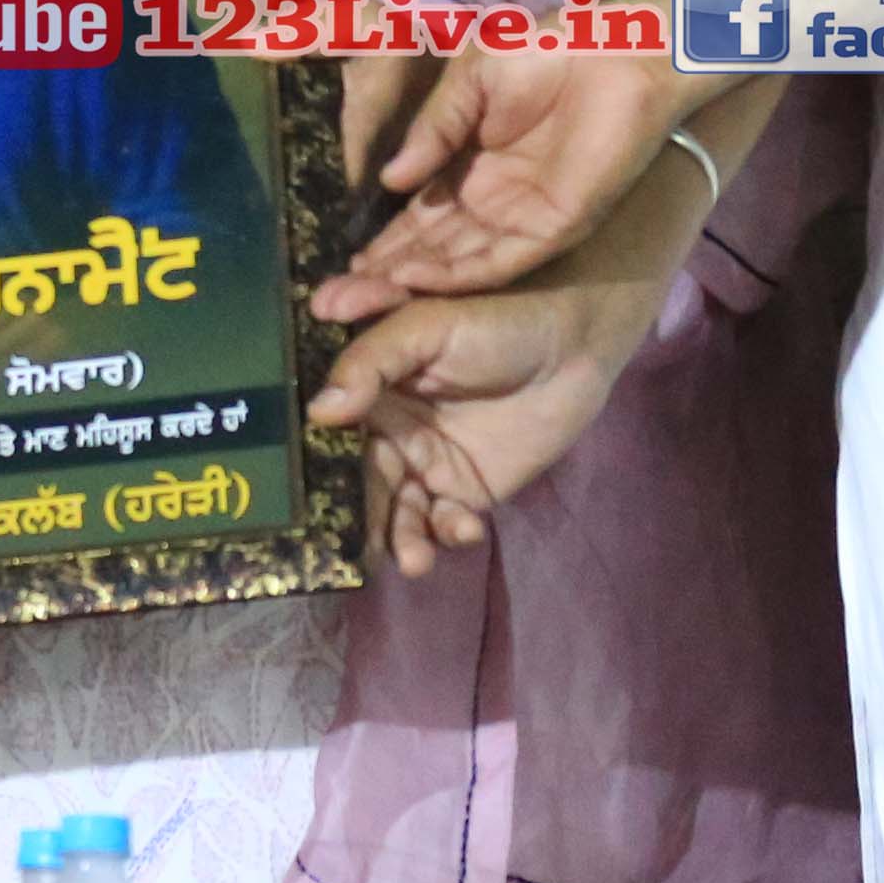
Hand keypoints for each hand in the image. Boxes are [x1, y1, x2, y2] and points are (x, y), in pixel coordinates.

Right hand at [310, 279, 658, 576]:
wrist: (573, 345)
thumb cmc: (494, 322)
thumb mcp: (425, 327)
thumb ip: (371, 362)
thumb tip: (319, 412)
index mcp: (367, 387)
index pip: (329, 433)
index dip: (317, 465)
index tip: (310, 498)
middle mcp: (388, 430)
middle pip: (360, 482)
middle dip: (360, 517)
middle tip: (359, 548)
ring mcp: (426, 462)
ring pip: (397, 510)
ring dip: (400, 538)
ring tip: (415, 560)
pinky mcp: (465, 489)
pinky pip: (443, 521)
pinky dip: (448, 532)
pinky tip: (466, 529)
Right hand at [351, 39, 710, 295]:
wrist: (615, 51)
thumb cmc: (546, 51)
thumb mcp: (468, 82)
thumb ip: (431, 131)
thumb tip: (387, 181)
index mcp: (474, 165)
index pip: (421, 213)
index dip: (385, 237)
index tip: (343, 260)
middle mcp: (495, 201)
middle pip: (434, 247)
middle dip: (387, 270)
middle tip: (336, 295)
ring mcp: (523, 218)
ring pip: (458, 262)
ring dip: (412, 280)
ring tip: (362, 296)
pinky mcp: (553, 229)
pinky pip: (498, 263)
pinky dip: (455, 275)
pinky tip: (412, 280)